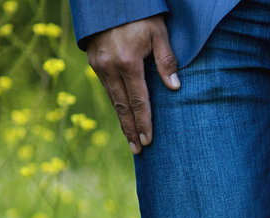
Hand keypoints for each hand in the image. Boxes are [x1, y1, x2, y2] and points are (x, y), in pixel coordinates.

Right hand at [86, 15, 179, 154]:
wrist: (110, 0)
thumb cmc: (141, 15)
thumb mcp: (159, 33)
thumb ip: (166, 61)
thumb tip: (175, 88)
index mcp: (127, 62)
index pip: (138, 100)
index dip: (144, 122)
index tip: (148, 141)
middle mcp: (109, 66)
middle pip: (122, 106)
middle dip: (131, 130)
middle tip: (138, 151)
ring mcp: (99, 65)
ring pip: (112, 99)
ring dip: (122, 121)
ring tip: (131, 140)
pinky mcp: (94, 62)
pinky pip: (107, 89)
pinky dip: (115, 105)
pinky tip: (123, 116)